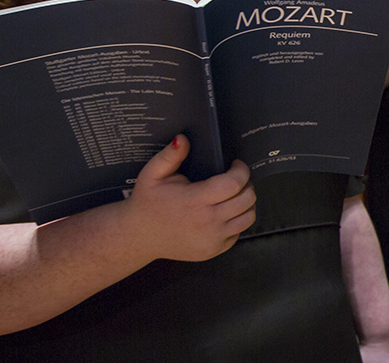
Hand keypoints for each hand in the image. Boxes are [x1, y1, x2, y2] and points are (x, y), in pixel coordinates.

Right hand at [118, 135, 256, 261]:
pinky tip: (225, 212)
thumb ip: (170, 155)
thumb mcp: (153, 174)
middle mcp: (207, 222)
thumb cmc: (148, 202)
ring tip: (234, 195)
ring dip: (247, 203)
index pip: (233, 184)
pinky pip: (239, 232)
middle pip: (247, 199)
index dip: (241, 170)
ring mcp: (212, 238)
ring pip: (248, 217)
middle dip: (247, 185)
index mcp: (194, 200)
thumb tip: (183, 138)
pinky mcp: (214, 250)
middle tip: (236, 179)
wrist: (139, 236)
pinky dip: (237, 221)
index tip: (236, 165)